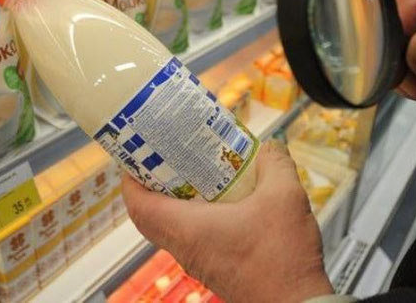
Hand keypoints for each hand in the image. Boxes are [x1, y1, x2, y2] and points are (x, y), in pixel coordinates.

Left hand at [121, 140, 332, 302]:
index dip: (131, 177)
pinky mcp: (214, 269)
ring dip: (176, 201)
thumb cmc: (283, 259)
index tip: (140, 154)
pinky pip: (192, 238)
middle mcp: (186, 248)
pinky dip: (197, 217)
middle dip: (153, 184)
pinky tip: (226, 202)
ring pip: (171, 228)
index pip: (138, 205)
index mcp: (188, 229)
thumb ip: (274, 163)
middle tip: (169, 160)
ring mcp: (199, 261)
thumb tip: (269, 146)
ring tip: (198, 174)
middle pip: (149, 215)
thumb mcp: (284, 196)